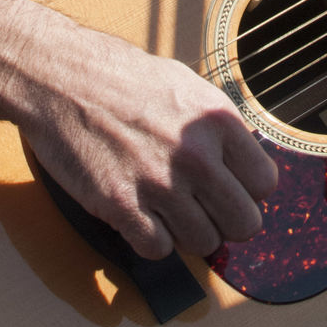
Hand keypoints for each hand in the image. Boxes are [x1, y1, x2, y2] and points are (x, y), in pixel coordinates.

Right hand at [19, 25, 276, 258]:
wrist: (61, 77)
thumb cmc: (121, 76)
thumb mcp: (185, 84)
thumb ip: (218, 126)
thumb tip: (245, 161)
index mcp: (216, 120)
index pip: (265, 184)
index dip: (248, 190)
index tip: (230, 187)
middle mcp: (195, 154)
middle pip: (244, 224)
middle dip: (226, 221)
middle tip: (204, 208)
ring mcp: (159, 182)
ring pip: (203, 243)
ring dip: (188, 232)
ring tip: (168, 207)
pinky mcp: (121, 205)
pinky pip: (158, 249)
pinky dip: (150, 238)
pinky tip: (140, 212)